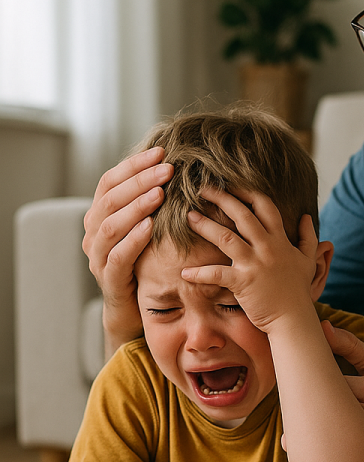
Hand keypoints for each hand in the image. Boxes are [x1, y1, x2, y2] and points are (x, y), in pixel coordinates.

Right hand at [82, 147, 172, 351]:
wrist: (132, 309)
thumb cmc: (145, 263)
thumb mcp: (147, 229)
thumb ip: (151, 204)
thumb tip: (174, 167)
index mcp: (99, 215)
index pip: (110, 181)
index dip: (134, 165)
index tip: (161, 152)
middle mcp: (93, 233)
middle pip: (110, 198)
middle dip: (140, 180)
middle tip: (167, 168)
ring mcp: (98, 257)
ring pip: (110, 225)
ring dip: (136, 206)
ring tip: (160, 193)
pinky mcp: (109, 280)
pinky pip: (118, 256)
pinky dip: (133, 239)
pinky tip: (151, 226)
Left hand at [182, 188, 321, 332]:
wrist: (294, 319)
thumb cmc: (298, 291)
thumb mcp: (309, 260)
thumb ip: (309, 237)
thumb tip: (306, 216)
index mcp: (280, 240)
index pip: (264, 206)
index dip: (247, 192)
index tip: (230, 184)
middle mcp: (267, 247)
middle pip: (242, 214)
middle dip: (221, 198)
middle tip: (202, 189)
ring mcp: (254, 264)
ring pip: (225, 237)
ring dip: (204, 225)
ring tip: (188, 216)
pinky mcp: (243, 282)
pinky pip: (216, 274)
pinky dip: (199, 273)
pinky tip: (185, 272)